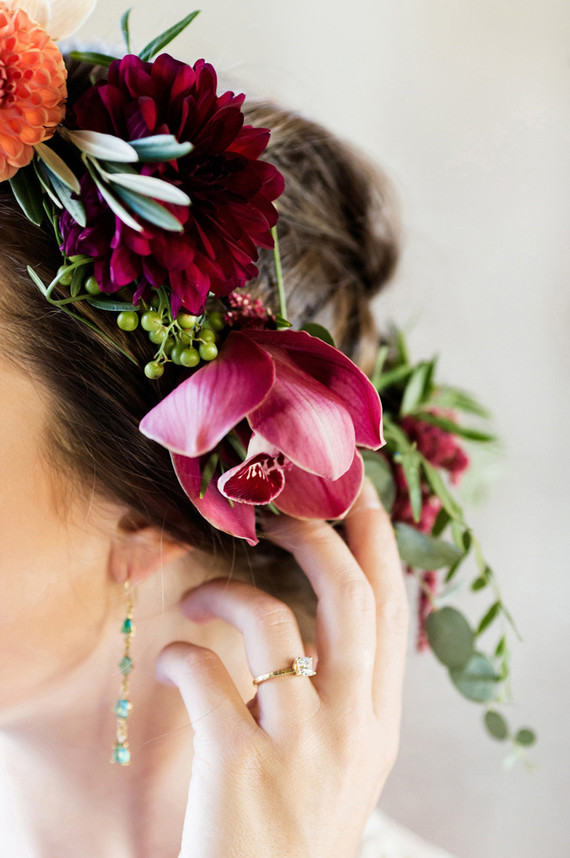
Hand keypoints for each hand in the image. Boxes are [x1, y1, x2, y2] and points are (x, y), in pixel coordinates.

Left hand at [156, 479, 408, 857]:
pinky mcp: (240, 766)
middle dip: (318, 534)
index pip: (390, 606)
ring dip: (226, 590)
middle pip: (350, 595)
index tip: (354, 490)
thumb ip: (343, 693)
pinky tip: (169, 661)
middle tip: (281, 508)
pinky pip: (205, 672)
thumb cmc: (296, 833)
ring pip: (272, 621)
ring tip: (199, 593)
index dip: (374, 538)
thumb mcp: (344, 761)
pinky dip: (180, 653)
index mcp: (379, 720)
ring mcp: (301, 746)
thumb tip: (315, 620)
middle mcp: (352, 726)